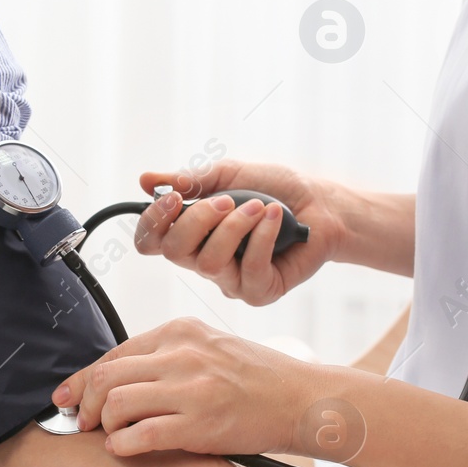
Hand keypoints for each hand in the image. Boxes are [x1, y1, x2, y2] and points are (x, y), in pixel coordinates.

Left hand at [55, 317, 311, 457]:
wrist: (303, 399)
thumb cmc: (258, 379)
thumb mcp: (210, 348)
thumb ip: (167, 356)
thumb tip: (117, 380)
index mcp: (180, 331)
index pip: (114, 353)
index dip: (82, 380)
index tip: (67, 398)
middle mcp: (182, 354)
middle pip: (106, 376)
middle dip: (83, 403)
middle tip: (80, 423)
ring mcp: (191, 389)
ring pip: (116, 403)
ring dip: (103, 426)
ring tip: (110, 437)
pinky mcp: (200, 424)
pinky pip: (141, 435)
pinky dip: (122, 446)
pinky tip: (125, 449)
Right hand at [134, 161, 344, 305]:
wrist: (321, 203)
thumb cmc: (274, 189)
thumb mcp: (229, 175)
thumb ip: (190, 181)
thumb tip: (146, 181)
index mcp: (191, 233)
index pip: (151, 241)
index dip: (153, 223)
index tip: (173, 199)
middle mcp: (204, 260)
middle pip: (175, 252)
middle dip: (199, 220)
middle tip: (228, 200)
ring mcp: (230, 280)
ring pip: (210, 263)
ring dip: (236, 227)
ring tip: (261, 207)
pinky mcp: (259, 291)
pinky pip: (250, 271)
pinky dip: (263, 238)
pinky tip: (276, 217)